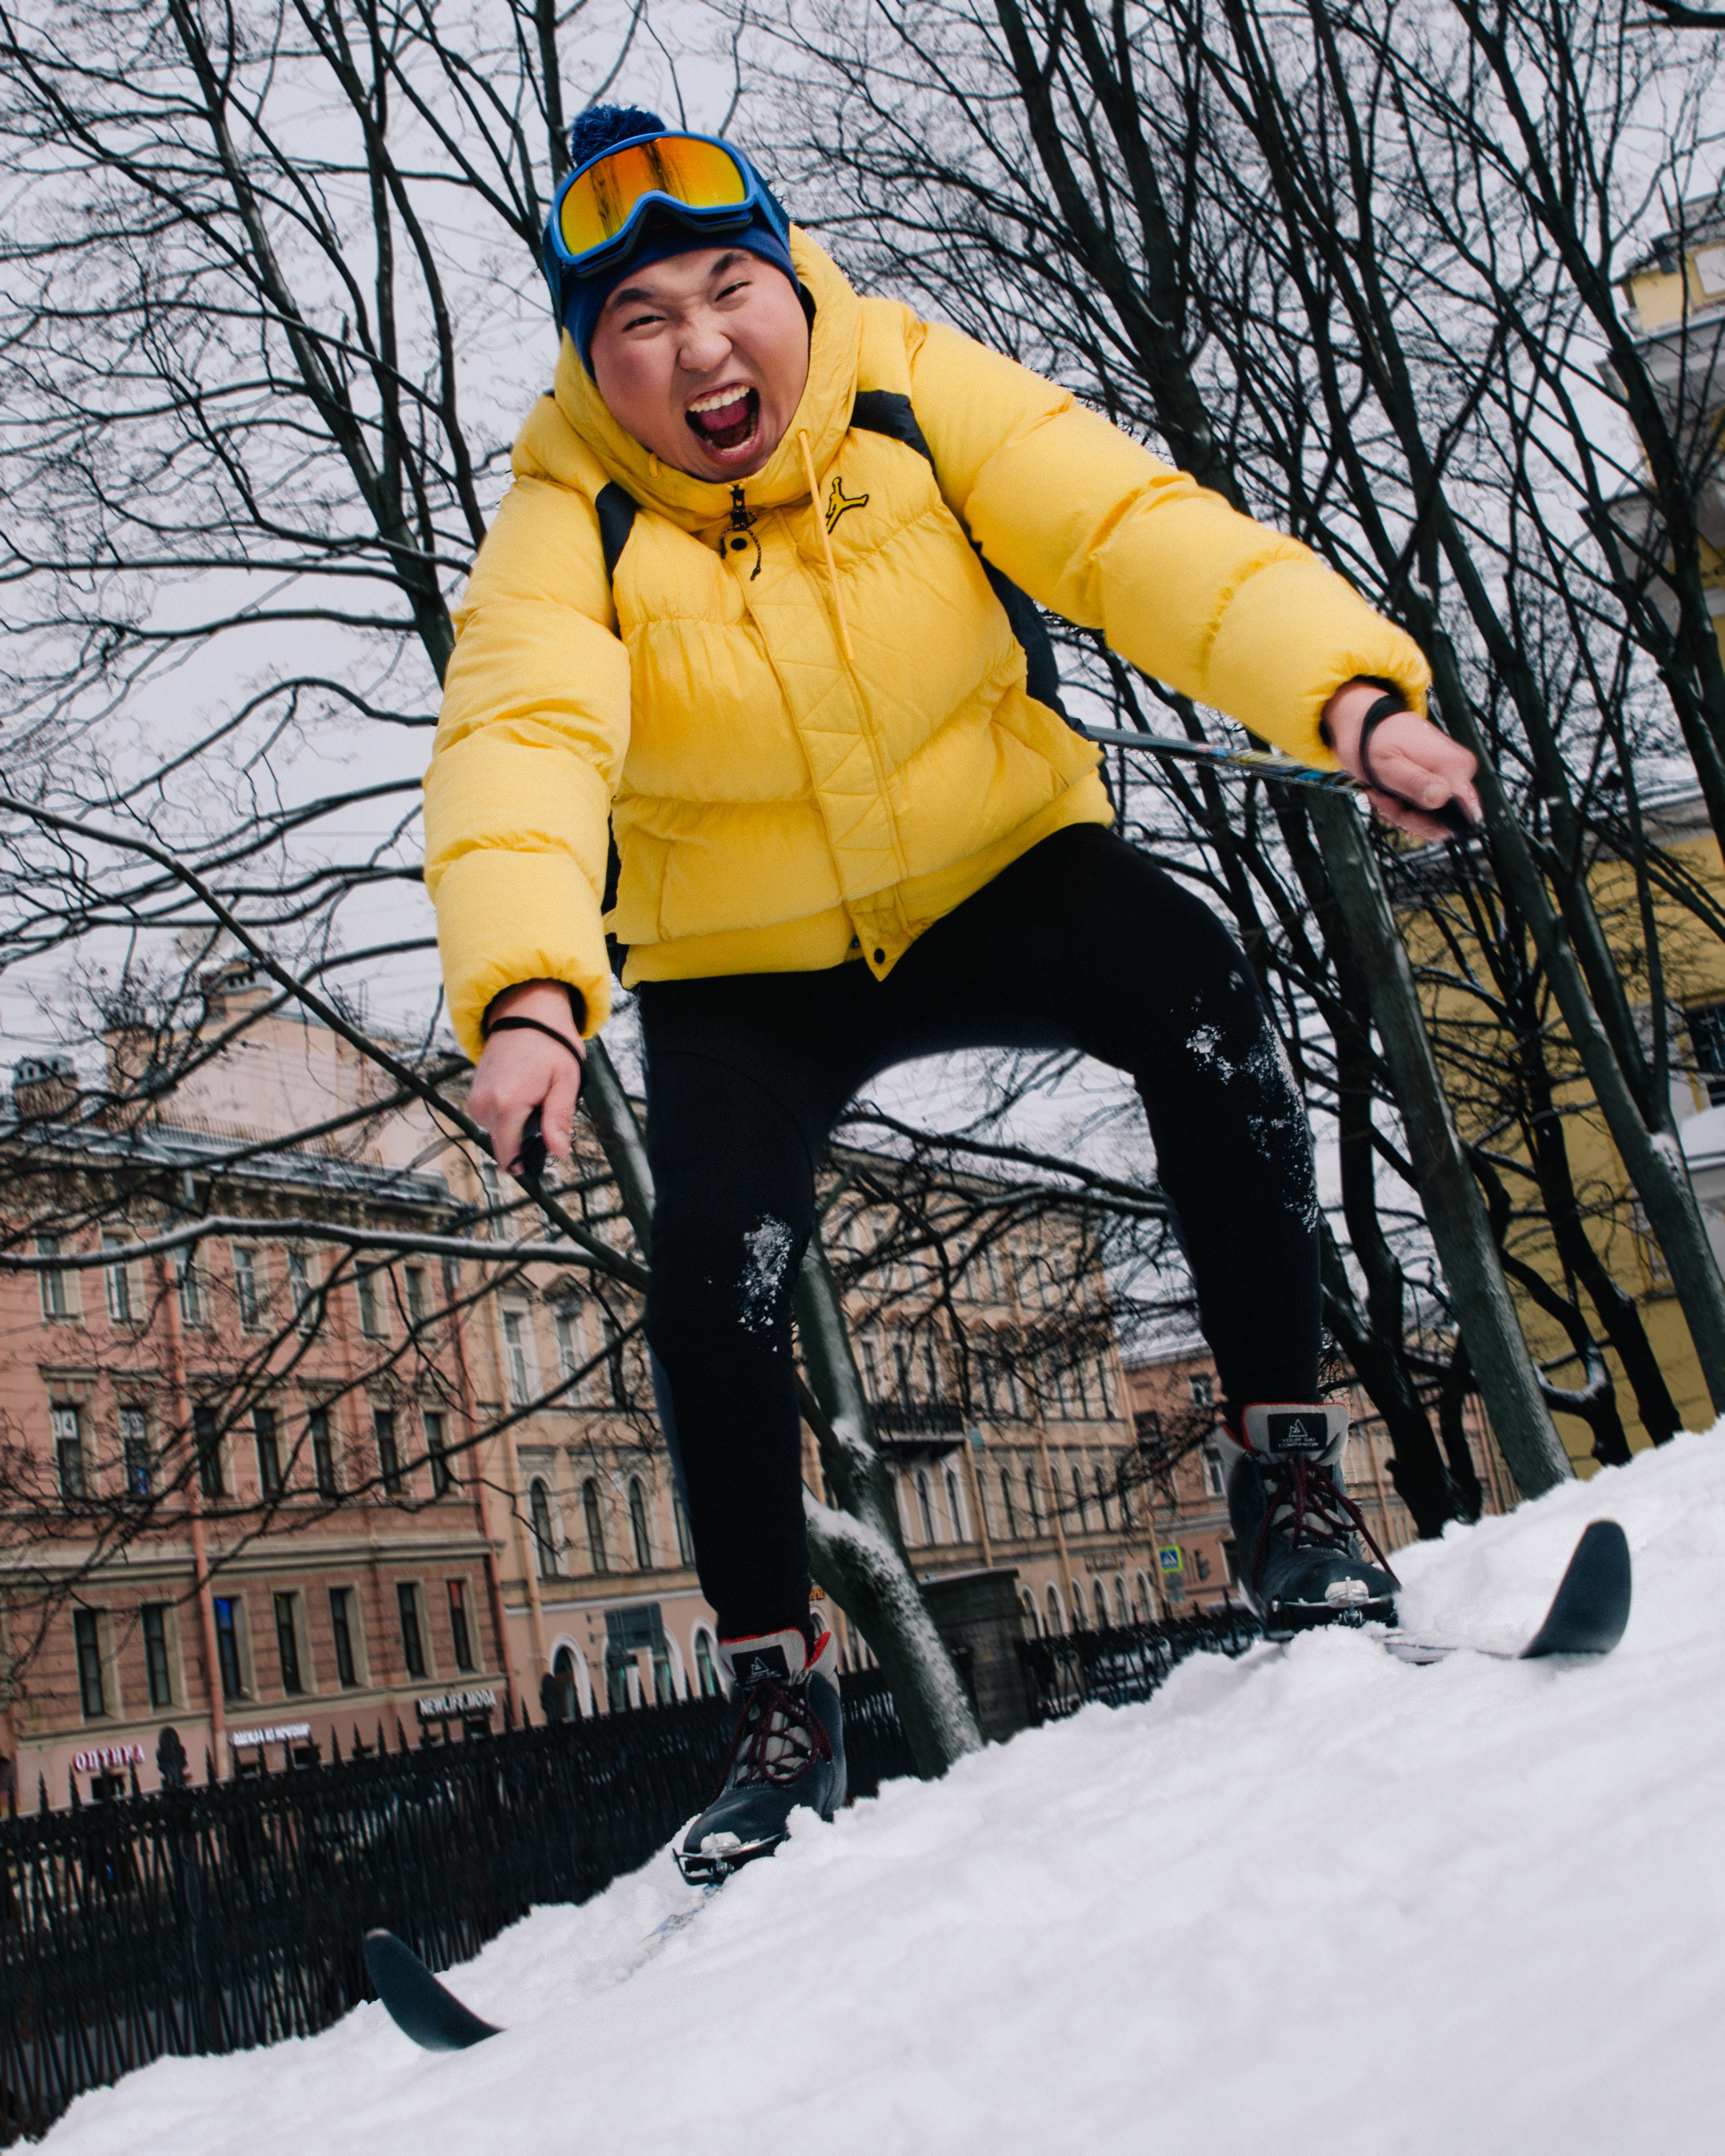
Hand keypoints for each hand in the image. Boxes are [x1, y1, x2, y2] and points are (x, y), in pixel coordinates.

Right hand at [468, 979, 584, 1184]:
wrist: (526, 1013)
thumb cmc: (550, 1043)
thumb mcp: (566, 1082)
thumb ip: (558, 1119)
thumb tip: (557, 1151)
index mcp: (507, 1104)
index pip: (509, 1155)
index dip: (528, 1162)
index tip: (544, 1154)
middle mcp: (484, 1104)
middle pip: (504, 1146)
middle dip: (526, 1140)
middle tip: (545, 1110)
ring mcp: (476, 1099)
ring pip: (498, 1133)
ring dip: (518, 1125)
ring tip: (535, 1096)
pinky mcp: (474, 1094)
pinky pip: (491, 1118)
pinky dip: (508, 1114)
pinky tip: (522, 1093)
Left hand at [1323, 679, 1481, 840]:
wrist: (1369, 723)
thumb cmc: (1375, 739)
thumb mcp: (1388, 765)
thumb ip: (1415, 783)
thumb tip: (1442, 797)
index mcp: (1453, 765)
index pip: (1463, 815)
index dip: (1429, 824)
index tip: (1401, 813)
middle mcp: (1460, 770)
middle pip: (1444, 821)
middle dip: (1409, 819)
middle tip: (1385, 800)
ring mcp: (1452, 775)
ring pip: (1433, 818)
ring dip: (1402, 813)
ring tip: (1384, 793)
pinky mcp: (1441, 780)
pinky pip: (1427, 809)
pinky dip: (1404, 807)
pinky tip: (1390, 793)